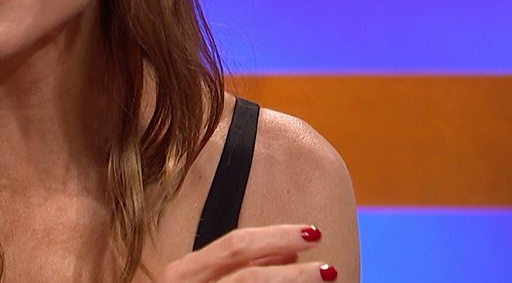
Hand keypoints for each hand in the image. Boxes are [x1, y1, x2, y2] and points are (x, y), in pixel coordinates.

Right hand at [159, 224, 337, 281]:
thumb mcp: (203, 282)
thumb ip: (240, 266)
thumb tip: (288, 249)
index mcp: (184, 274)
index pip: (235, 246)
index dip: (276, 237)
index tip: (312, 234)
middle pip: (248, 275)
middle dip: (293, 271)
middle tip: (327, 268)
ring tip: (324, 279)